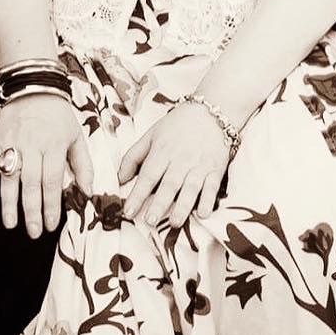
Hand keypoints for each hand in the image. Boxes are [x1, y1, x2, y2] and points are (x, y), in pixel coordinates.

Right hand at [0, 92, 91, 236]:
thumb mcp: (76, 136)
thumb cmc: (58, 116)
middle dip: (32, 210)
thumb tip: (88, 191)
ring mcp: (13, 142)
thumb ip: (83, 165)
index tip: (51, 225)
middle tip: (33, 232)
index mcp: (55, 144)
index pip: (53, 180)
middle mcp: (33, 145)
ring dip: (9, 203)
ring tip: (11, 224)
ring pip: (10, 177)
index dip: (52, 205)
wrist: (34, 87)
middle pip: (32, 182)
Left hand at [118, 100, 231, 229]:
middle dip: (160, 203)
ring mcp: (199, 165)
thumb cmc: (178, 124)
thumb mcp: (152, 134)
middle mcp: (181, 159)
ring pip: (190, 188)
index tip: (128, 211)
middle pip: (169, 183)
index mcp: (162, 150)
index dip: (138, 194)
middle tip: (150, 221)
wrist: (212, 111)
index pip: (148, 174)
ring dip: (183, 206)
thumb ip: (134, 156)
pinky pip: (212, 187)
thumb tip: (119, 179)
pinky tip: (203, 213)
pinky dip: (208, 200)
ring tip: (175, 223)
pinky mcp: (216, 169)